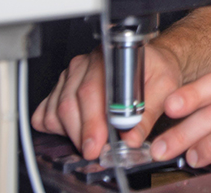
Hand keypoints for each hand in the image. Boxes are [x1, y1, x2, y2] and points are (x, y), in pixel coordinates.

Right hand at [31, 43, 182, 159]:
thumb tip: (131, 138)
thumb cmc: (156, 69)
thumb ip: (149, 112)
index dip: (91, 122)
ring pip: (56, 110)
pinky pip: (46, 112)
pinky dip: (56, 128)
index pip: (91, 91)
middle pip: (70, 104)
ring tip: (91, 144)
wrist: (151, 61)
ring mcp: (70, 76)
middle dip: (81, 135)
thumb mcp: (164, 87)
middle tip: (95, 152)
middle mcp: (85, 64)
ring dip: (70, 133)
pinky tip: (74, 132)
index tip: (96, 145)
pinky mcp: (61, 88)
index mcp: (109, 58)